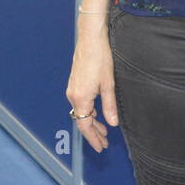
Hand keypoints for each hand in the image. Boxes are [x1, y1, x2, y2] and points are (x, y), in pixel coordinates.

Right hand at [65, 16, 118, 152]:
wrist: (90, 38)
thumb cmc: (99, 57)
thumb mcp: (108, 84)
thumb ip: (109, 106)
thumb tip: (112, 123)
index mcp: (81, 98)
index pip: (85, 125)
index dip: (94, 138)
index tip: (101, 147)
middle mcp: (73, 95)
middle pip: (81, 120)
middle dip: (93, 133)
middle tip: (105, 142)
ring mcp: (72, 89)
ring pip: (81, 112)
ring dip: (91, 122)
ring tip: (104, 129)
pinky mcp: (75, 82)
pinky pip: (80, 103)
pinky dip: (88, 111)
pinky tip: (96, 112)